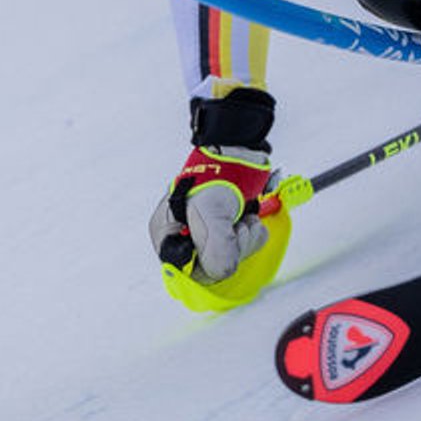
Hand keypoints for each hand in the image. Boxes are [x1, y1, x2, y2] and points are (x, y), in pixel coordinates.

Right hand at [148, 86, 290, 311]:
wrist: (242, 150)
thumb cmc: (217, 173)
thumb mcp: (210, 211)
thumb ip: (215, 246)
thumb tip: (222, 271)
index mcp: (166, 233)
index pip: (183, 271)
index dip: (206, 264)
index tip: (221, 244)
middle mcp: (185, 237)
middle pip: (210, 267)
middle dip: (230, 247)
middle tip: (236, 224)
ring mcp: (209, 234)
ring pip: (232, 258)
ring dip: (245, 237)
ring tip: (242, 215)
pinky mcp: (231, 230)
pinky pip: (247, 247)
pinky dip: (254, 233)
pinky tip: (249, 216)